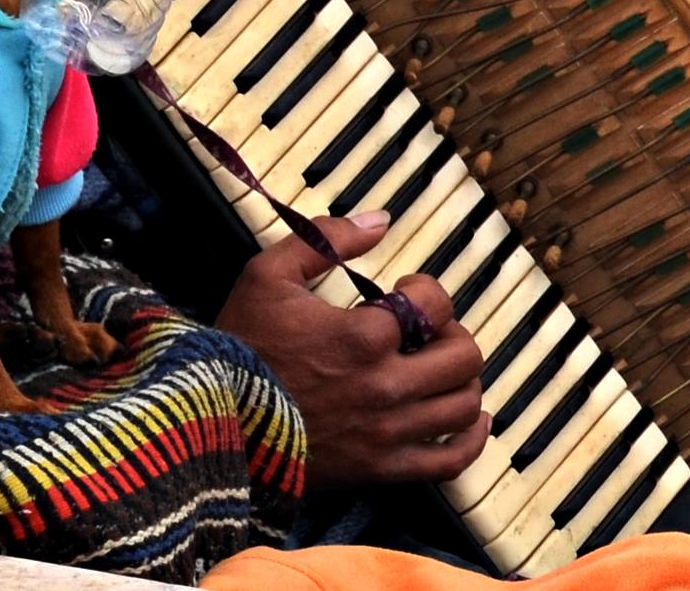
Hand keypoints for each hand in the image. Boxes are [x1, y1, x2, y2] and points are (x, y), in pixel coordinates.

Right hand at [213, 211, 490, 490]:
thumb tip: (380, 221)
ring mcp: (387, 433)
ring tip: (435, 365)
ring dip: (461, 377)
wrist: (216, 425)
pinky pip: (451, 460)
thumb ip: (326, 238)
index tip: (405, 290)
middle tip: (426, 328)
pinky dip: (473, 438)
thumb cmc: (241, 348)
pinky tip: (471, 418)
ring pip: (464, 403)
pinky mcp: (382, 469)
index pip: (434, 304)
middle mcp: (385, 387)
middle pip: (463, 355)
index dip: (427, 289)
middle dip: (452, 332)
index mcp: (362, 336)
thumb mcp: (268, 274)